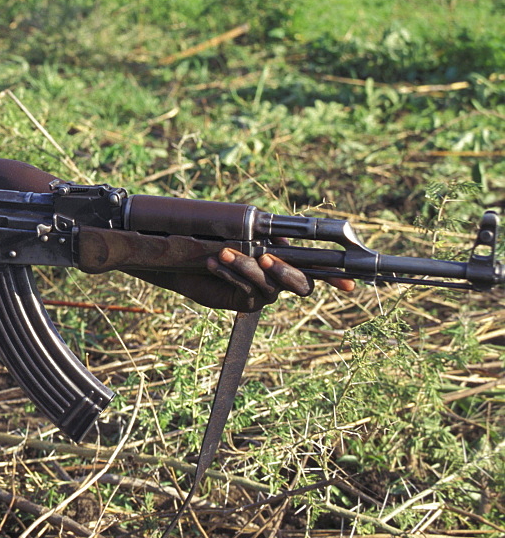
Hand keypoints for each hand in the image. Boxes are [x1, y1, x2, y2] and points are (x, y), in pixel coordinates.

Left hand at [162, 248, 353, 312]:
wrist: (187, 260)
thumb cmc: (218, 241)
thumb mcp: (244, 233)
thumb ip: (267, 236)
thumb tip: (282, 242)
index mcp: (287, 260)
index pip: (316, 269)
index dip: (335, 277)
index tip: (349, 283)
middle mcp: (282, 280)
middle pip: (301, 283)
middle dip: (284, 270)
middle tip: (265, 257)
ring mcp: (267, 294)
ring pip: (268, 284)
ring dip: (245, 266)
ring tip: (222, 252)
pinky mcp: (248, 303)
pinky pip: (246, 290)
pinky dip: (230, 274)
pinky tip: (213, 264)